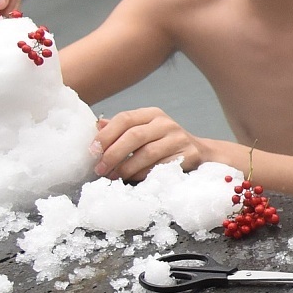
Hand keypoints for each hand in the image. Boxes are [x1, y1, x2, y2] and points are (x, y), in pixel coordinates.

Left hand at [91, 109, 211, 180]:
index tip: (92, 151)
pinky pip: (161, 167)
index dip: (106, 135)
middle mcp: (166, 123)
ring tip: (114, 176)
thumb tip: (96, 127)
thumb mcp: (143, 130)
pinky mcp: (188, 154)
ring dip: (127, 168)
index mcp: (151, 113)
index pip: (125, 119)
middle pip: (135, 136)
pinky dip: (143, 174)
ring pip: (147, 153)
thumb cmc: (163, 143)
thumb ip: (121, 129)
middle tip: (100, 169)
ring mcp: (179, 138)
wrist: (200, 152)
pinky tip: (133, 178)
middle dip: (113, 154)